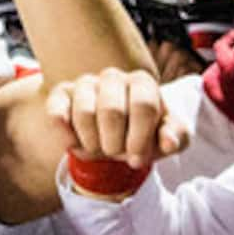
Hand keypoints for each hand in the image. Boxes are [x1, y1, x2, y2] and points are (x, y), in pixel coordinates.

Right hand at [46, 69, 185, 171]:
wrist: (115, 138)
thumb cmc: (144, 135)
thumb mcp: (167, 140)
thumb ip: (176, 138)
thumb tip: (168, 142)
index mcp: (143, 83)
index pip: (143, 106)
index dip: (140, 139)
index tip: (137, 158)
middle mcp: (113, 76)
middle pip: (112, 111)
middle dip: (115, 144)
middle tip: (116, 153)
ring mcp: (85, 83)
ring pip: (84, 113)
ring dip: (92, 143)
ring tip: (99, 148)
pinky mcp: (62, 95)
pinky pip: (57, 113)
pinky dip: (66, 136)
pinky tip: (75, 144)